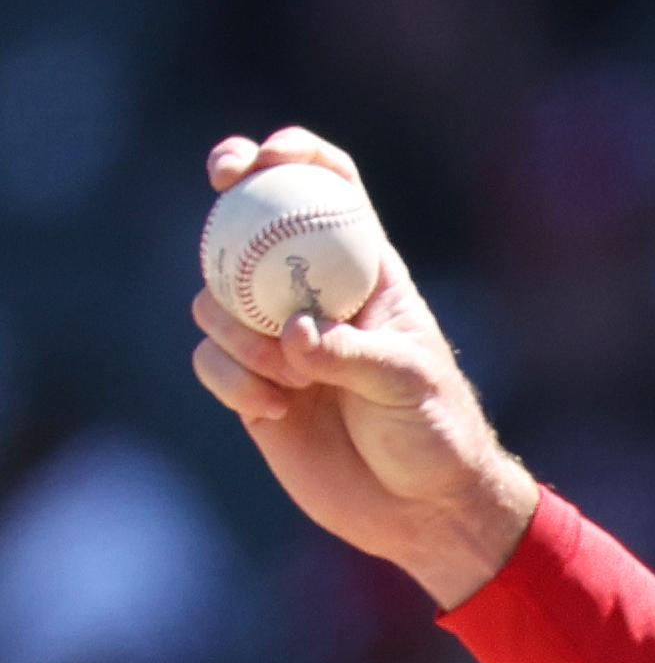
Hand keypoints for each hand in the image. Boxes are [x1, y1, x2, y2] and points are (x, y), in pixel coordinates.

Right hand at [186, 130, 536, 608]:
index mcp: (367, 273)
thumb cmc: (436, 434)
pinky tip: (273, 410)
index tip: (269, 155)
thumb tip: (292, 335)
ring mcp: (277, 339)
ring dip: (238, 332)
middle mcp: (315, 296)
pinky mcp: (251, 386)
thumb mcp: (408, 384)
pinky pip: (211, 361)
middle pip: (254, 223)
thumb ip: (351, 354)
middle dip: (230, 190)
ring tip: (288, 379)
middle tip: (222, 180)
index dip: (299, 158)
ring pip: (219, 300)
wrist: (421, 507)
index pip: (332, 192)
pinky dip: (230, 379)